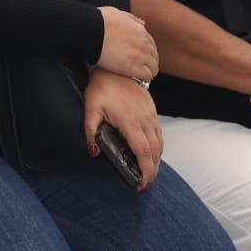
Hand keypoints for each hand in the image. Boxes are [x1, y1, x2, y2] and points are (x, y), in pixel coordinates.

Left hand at [84, 68, 162, 189]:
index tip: (142, 183)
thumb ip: (90, 132)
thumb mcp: (90, 109)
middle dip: (152, 171)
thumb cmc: (102, 87)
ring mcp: (151, 114)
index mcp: (130, 122)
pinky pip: (159, 133)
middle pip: (155, 151)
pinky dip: (158, 147)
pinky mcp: (152, 110)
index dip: (145, 170)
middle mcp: (145, 119)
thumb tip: (94, 152)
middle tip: (144, 184)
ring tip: (148, 173)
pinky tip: (151, 154)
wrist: (116, 66)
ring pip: (160, 143)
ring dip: (157, 160)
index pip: (143, 151)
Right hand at [97, 7, 158, 83]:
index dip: (146, 52)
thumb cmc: (99, 22)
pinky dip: (144, 78)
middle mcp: (143, 42)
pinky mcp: (133, 67)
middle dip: (149, 62)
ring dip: (148, 71)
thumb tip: (142, 23)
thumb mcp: (118, 14)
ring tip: (139, 77)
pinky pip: (147, 75)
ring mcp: (140, 55)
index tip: (140, 58)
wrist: (90, 31)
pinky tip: (137, 80)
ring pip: (153, 67)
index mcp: (140, 30)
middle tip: (140, 69)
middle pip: (154, 56)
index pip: (150, 44)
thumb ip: (131, 19)